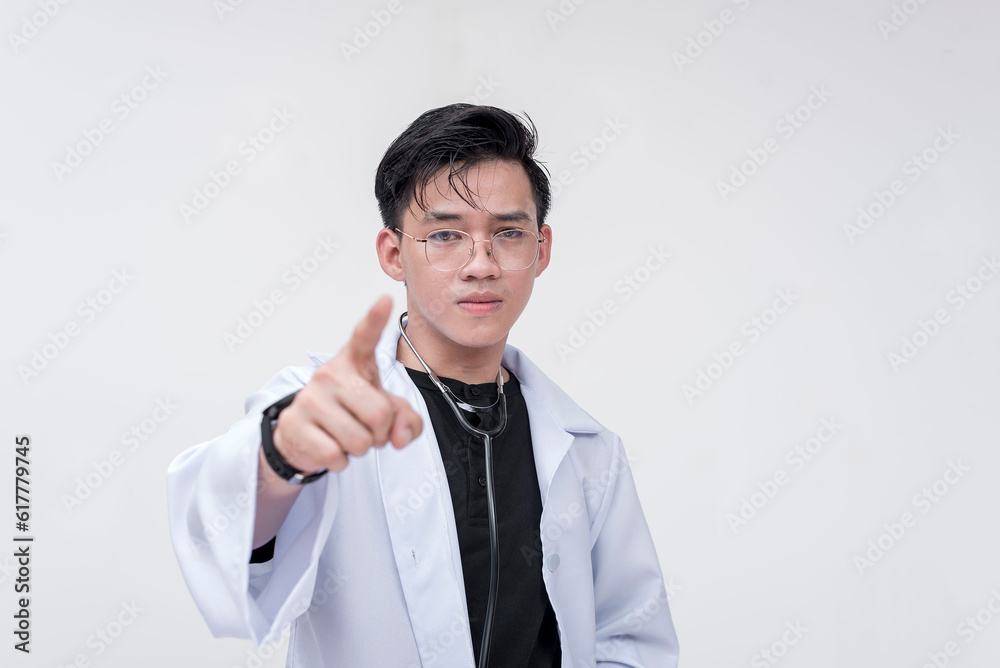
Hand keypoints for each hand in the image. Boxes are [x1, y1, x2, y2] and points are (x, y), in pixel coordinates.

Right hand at [271, 294, 422, 473]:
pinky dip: (340, 461)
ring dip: (360, 449)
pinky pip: (337, 455)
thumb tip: (399, 437)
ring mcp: (310, 397)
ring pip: (360, 440)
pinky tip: (328, 447)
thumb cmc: (348, 413)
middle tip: (365, 429)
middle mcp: (330, 373)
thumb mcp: (383, 410)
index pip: (365, 337)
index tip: (385, 299)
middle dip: (380, 433)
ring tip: (346, 437)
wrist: (301, 435)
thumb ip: (405, 419)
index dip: (375, 319)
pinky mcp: (295, 424)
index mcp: (353, 362)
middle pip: (379, 414)